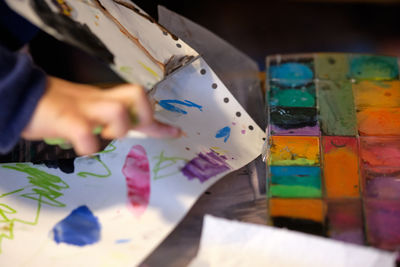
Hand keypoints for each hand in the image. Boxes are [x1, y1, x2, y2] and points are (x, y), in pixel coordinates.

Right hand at [22, 76, 180, 154]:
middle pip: (136, 94)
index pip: (138, 104)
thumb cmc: (53, 107)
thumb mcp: (84, 109)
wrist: (20, 95)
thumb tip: (119, 129)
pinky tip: (82, 148)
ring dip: (117, 130)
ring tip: (103, 136)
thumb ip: (102, 118)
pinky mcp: (64, 118)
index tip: (176, 132)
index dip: (159, 121)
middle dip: (145, 115)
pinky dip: (87, 145)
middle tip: (133, 130)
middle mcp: (97, 100)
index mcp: (102, 99)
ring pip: (117, 111)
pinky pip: (84, 132)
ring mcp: (82, 108)